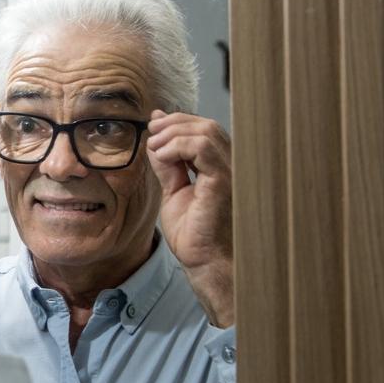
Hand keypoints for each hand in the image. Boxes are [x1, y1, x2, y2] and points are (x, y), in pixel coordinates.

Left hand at [145, 111, 234, 326]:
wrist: (203, 260)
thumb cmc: (193, 232)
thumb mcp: (172, 189)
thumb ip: (167, 162)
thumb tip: (156, 132)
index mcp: (220, 166)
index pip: (204, 129)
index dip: (177, 122)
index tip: (153, 127)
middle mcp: (231, 165)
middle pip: (206, 125)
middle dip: (174, 124)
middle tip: (151, 134)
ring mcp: (231, 172)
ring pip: (206, 131)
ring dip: (173, 134)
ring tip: (156, 149)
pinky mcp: (224, 181)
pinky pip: (203, 148)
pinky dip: (178, 146)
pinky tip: (164, 157)